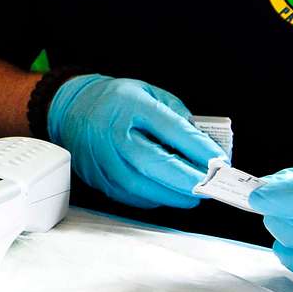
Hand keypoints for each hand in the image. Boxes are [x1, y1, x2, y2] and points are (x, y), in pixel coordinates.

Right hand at [46, 75, 225, 209]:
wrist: (72, 108)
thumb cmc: (117, 101)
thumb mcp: (149, 93)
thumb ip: (176, 114)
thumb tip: (201, 144)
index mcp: (130, 105)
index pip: (171, 129)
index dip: (199, 148)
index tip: (219, 161)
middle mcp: (112, 132)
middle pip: (152, 162)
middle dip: (186, 179)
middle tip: (209, 187)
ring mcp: (100, 157)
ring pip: (139, 185)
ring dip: (171, 195)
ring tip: (193, 195)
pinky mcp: (96, 176)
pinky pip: (127, 194)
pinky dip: (151, 198)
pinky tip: (165, 194)